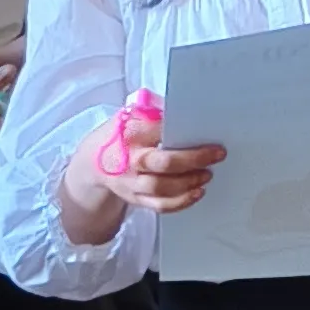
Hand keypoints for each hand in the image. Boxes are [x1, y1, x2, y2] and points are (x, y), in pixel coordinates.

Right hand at [68, 114, 225, 219]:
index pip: (158, 129)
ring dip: (189, 183)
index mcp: (131, 133)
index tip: (205, 129)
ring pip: (161, 188)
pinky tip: (197, 192)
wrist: (93, 162)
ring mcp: (131, 182)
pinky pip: (159, 206)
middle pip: (161, 163)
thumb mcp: (133, 115)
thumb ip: (155, 110)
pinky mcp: (135, 198)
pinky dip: (181, 202)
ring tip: (207, 174)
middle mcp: (130, 160)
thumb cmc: (122, 136)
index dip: (181, 129)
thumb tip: (185, 104)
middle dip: (193, 159)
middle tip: (216, 154)